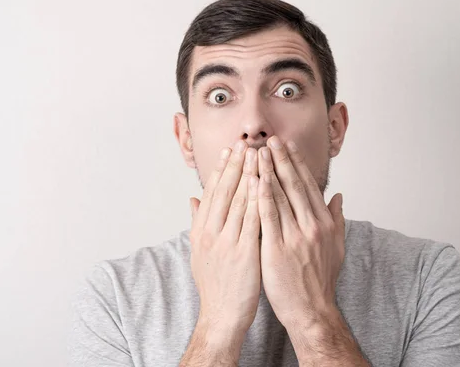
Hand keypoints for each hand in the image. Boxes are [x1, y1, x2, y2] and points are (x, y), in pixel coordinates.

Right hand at [188, 140, 260, 346]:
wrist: (221, 316)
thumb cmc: (215, 284)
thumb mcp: (199, 251)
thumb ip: (197, 222)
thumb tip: (193, 199)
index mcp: (201, 230)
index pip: (212, 193)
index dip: (222, 170)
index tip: (231, 151)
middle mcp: (210, 232)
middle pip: (225, 191)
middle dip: (237, 165)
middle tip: (246, 143)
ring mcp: (226, 242)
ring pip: (240, 200)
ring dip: (250, 175)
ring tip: (258, 154)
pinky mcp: (244, 253)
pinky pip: (254, 220)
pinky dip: (260, 199)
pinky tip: (267, 183)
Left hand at [257, 136, 344, 333]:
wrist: (312, 310)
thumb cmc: (320, 280)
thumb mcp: (337, 247)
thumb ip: (337, 219)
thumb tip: (338, 196)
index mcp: (324, 223)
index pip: (308, 186)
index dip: (297, 164)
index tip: (288, 146)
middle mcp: (312, 226)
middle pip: (294, 186)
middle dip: (282, 160)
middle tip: (271, 139)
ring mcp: (295, 237)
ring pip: (280, 197)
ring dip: (268, 171)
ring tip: (258, 152)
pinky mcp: (277, 249)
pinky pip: (267, 217)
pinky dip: (261, 196)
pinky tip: (254, 180)